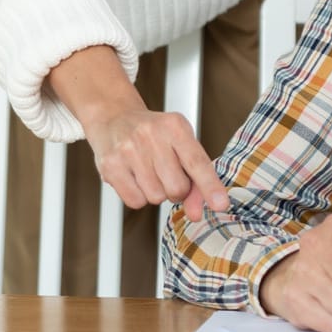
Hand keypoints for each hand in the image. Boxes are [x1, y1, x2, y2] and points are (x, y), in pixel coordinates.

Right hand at [82, 101, 228, 221]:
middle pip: (177, 187)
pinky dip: (139, 196)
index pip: (197, 162)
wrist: (115, 119)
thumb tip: (196, 212)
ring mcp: (128, 150)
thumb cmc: (154, 134)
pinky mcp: (110, 166)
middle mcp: (151, 135)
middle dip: (177, 190)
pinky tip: (135, 177)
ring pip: (156, 197)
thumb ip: (195, 176)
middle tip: (168, 174)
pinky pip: (135, 201)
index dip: (210, 186)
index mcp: (175, 126)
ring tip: (149, 171)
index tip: (221, 204)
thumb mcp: (180, 143)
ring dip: (157, 192)